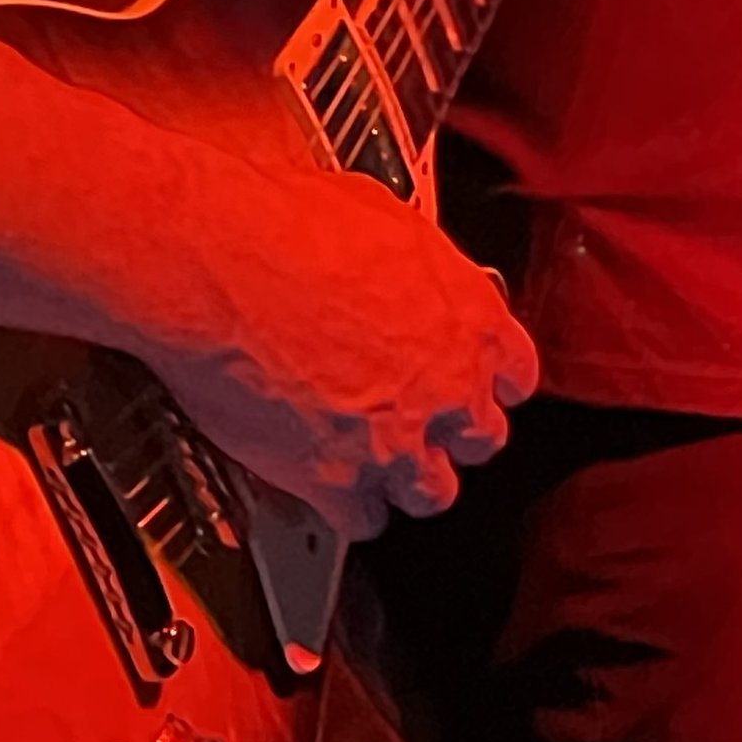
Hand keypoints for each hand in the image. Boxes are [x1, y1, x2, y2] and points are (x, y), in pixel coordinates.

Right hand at [150, 169, 539, 542]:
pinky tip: (335, 491)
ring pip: (431, 493)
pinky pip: (362, 520)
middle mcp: (446, 385)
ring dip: (410, 480)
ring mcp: (394, 439)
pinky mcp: (333, 478)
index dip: (490, 382)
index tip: (476, 384)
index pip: (516, 375)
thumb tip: (403, 270)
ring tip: (385, 465)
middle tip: (426, 423)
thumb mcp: (386, 221)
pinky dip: (349, 511)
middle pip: (482, 439)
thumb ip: (415, 272)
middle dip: (454, 434)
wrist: (225, 260)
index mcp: (470, 317)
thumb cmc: (291, 226)